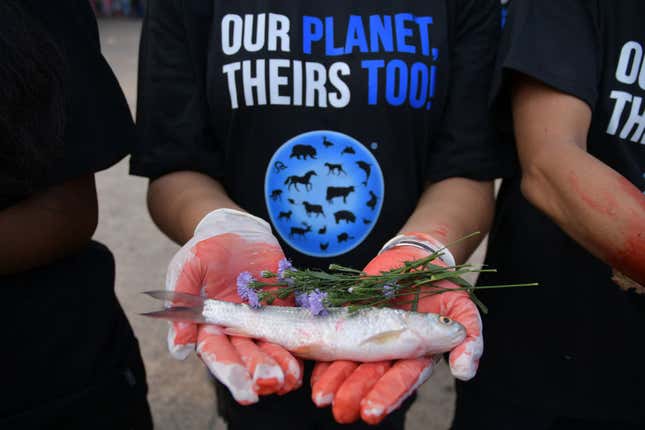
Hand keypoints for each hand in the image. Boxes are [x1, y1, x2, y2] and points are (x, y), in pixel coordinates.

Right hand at [165, 209, 302, 403]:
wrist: (236, 229)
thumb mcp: (187, 268)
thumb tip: (179, 349)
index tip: (246, 390)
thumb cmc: (205, 249)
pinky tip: (308, 355)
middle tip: (271, 384)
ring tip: (291, 379)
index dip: (232, 372)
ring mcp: (261, 319)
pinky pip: (293, 325)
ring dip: (282, 363)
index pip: (219, 354)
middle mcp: (236, 329)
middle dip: (259, 371)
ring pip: (271, 346)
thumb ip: (182, 302)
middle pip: (247, 355)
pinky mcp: (283, 306)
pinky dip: (300, 340)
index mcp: (209, 326)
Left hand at [311, 233, 482, 423]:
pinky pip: (334, 339)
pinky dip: (323, 356)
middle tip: (341, 411)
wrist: (417, 259)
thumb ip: (468, 339)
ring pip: (350, 362)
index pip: (402, 378)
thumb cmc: (444, 288)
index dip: (387, 395)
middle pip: (371, 376)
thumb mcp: (463, 310)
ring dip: (335, 381)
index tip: (371, 411)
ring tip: (322, 398)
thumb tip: (465, 372)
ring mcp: (367, 335)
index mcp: (417, 353)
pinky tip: (313, 373)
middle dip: (355, 393)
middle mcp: (390, 350)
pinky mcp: (350, 317)